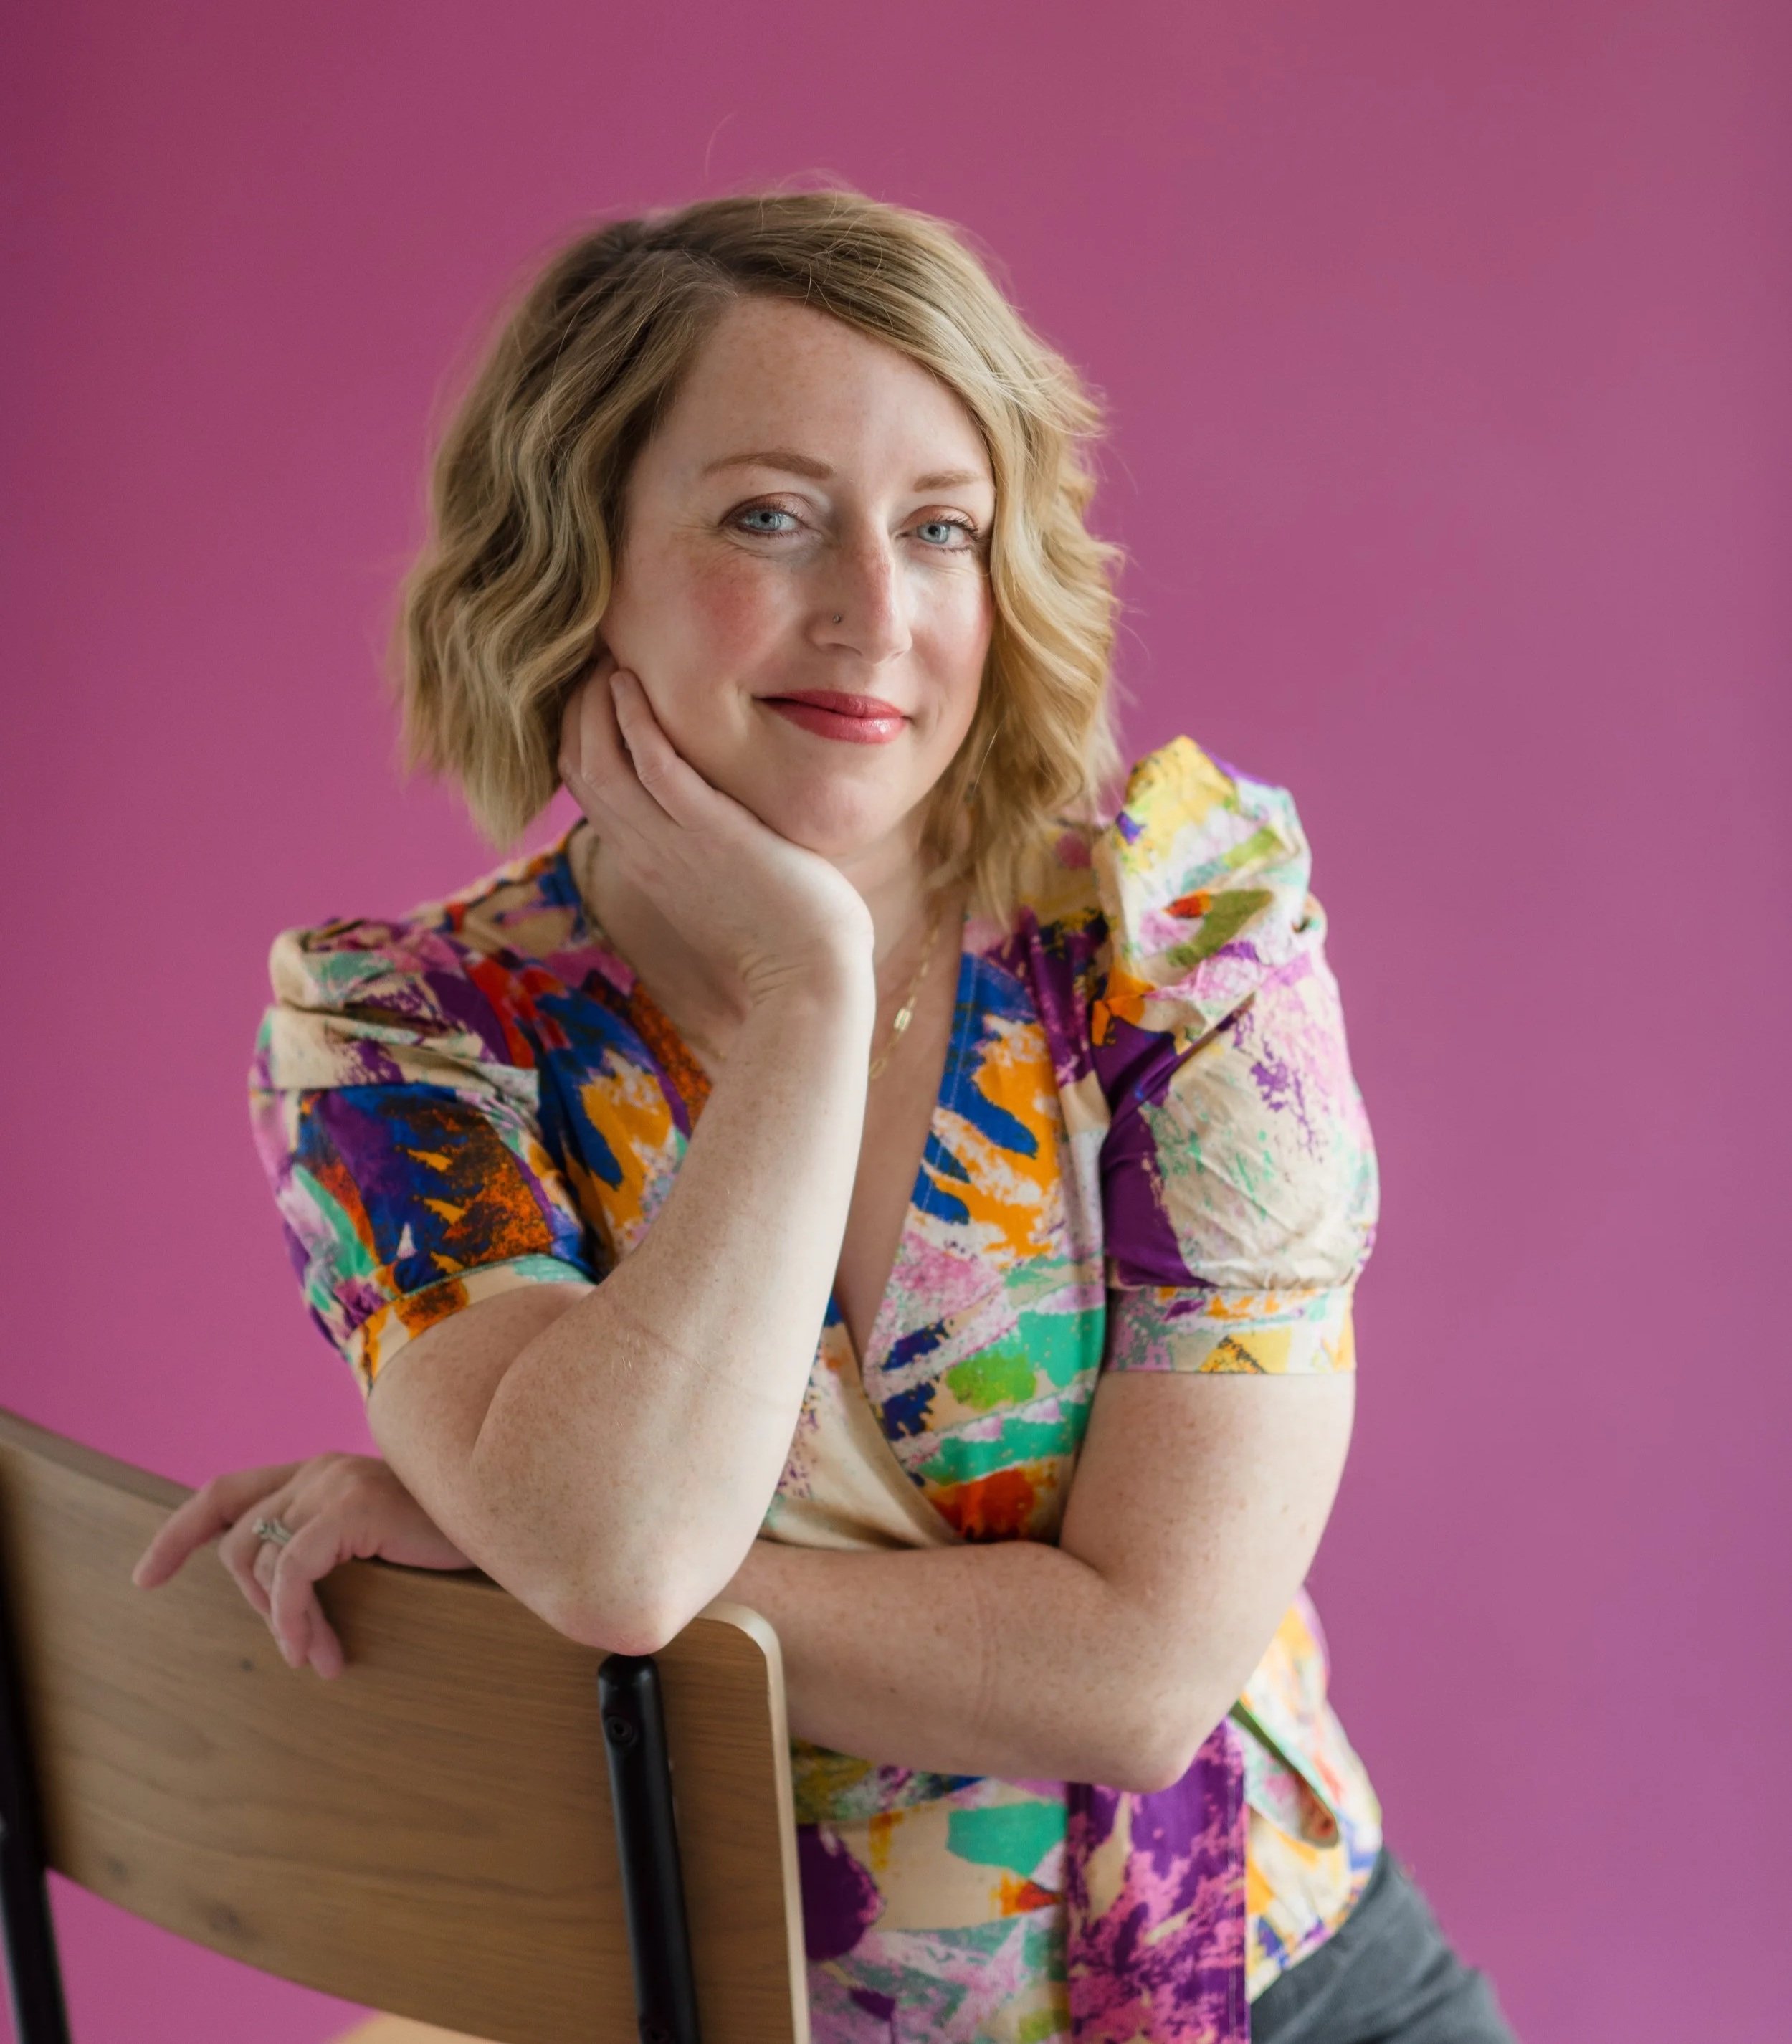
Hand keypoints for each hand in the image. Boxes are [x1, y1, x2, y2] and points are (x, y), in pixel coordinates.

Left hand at [132, 1453, 471, 1677]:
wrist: (509, 1520)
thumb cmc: (451, 1540)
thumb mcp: (375, 1543)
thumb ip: (327, 1547)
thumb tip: (274, 1594)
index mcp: (318, 1471)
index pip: (225, 1491)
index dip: (180, 1532)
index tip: (147, 1578)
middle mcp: (318, 1469)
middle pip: (235, 1540)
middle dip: (250, 1603)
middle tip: (297, 1646)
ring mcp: (333, 1483)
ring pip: (261, 1561)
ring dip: (282, 1622)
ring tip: (318, 1657)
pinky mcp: (350, 1507)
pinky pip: (292, 1574)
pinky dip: (293, 1619)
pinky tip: (316, 1651)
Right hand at [558, 655, 874, 1008]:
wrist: (808, 978)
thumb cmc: (781, 934)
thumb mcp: (721, 884)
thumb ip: (699, 845)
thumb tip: (708, 812)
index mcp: (644, 861)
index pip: (585, 786)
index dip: (578, 732)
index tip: (595, 690)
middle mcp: (644, 851)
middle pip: (579, 767)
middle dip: (576, 707)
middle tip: (593, 658)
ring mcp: (673, 844)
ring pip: (601, 762)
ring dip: (595, 704)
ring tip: (609, 659)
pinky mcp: (712, 833)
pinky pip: (655, 767)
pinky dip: (636, 722)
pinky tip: (631, 685)